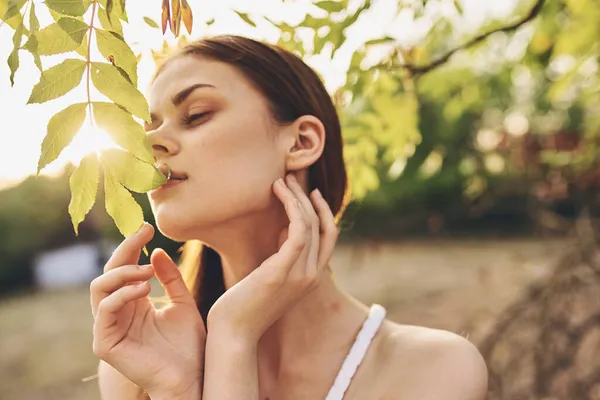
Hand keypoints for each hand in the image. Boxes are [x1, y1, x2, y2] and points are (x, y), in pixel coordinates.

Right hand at [90, 223, 203, 397]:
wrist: (192, 377)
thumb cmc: (189, 345)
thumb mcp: (183, 303)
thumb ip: (171, 278)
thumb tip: (157, 251)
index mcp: (133, 303)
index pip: (123, 268)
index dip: (132, 246)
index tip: (147, 228)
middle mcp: (118, 313)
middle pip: (108, 273)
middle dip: (124, 251)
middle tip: (144, 236)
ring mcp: (108, 328)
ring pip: (99, 288)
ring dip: (122, 273)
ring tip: (147, 272)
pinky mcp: (105, 344)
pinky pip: (103, 311)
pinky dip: (121, 295)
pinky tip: (144, 289)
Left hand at [206, 174, 337, 342]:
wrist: (232, 333)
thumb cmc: (244, 304)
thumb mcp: (269, 274)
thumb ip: (282, 253)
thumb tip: (282, 229)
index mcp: (311, 277)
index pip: (328, 237)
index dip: (323, 210)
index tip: (309, 191)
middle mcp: (312, 275)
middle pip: (322, 226)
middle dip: (308, 197)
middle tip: (290, 177)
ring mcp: (300, 274)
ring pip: (310, 223)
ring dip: (297, 197)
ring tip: (281, 180)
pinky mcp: (282, 271)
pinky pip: (298, 230)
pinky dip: (291, 206)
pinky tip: (278, 192)